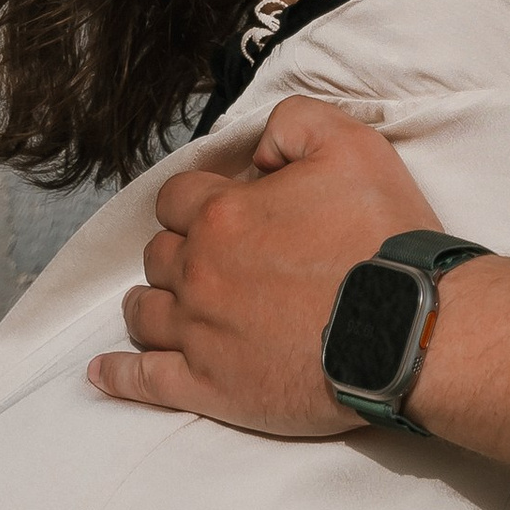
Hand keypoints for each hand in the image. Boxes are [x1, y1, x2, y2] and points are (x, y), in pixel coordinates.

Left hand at [89, 98, 442, 433]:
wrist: (406, 326)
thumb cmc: (381, 237)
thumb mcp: (351, 144)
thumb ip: (294, 122)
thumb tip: (257, 150)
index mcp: (224, 214)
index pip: (177, 196)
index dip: (199, 198)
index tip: (226, 208)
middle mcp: (199, 272)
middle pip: (159, 254)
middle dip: (179, 250)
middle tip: (215, 257)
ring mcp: (198, 334)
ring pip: (144, 313)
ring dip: (150, 302)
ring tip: (163, 304)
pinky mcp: (208, 387)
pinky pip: (143, 380)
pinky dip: (118, 375)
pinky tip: (103, 372)